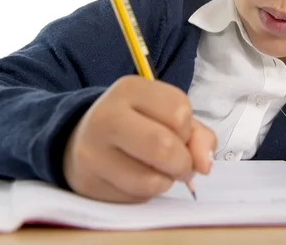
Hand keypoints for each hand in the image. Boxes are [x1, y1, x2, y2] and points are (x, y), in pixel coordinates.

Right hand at [63, 75, 215, 202]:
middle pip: (163, 145)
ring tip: (157, 172)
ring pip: (151, 179)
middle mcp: (107, 115)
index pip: (179, 111)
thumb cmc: (137, 125)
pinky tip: (136, 180)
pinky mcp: (89, 183)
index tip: (179, 133)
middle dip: (182, 162)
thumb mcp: (168, 116)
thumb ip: (198, 135)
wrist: (81, 141)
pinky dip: (146, 194)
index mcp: (131, 89)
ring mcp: (92, 151)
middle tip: (179, 165)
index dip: (188, 129)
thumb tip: (205, 164)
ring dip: (166, 181)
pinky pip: (134, 197)